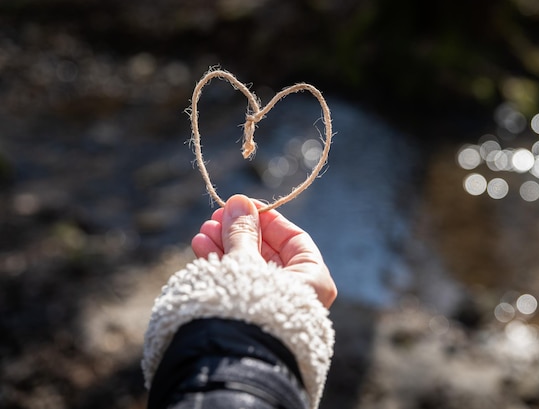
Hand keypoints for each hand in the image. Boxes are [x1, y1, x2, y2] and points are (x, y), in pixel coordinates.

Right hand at [191, 194, 336, 307]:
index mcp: (314, 280)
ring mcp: (274, 306)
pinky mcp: (251, 316)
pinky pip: (239, 284)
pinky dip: (222, 266)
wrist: (236, 360)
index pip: (294, 239)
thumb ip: (243, 232)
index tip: (243, 205)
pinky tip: (201, 249)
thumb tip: (240, 202)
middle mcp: (298, 294)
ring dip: (225, 246)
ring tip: (202, 232)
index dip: (267, 219)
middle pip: (268, 252)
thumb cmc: (253, 305)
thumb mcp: (247, 261)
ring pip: (249, 268)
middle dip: (239, 233)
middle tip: (216, 217)